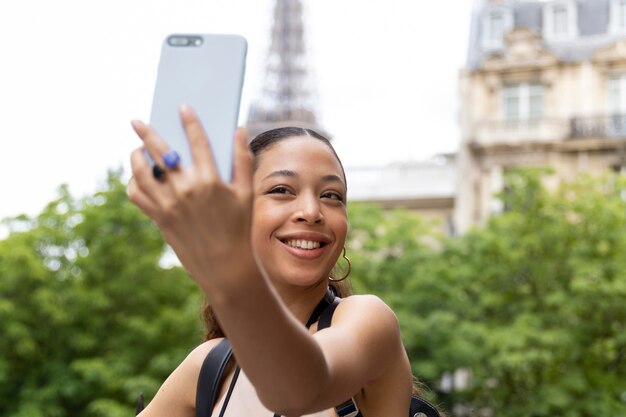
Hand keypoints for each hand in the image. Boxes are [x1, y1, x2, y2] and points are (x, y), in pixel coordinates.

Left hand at [127, 105, 254, 291]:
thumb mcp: (246, 193)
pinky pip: (137, 195)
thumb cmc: (239, 228)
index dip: (190, 121)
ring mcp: (168, 204)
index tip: (182, 107)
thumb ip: (243, 159)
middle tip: (137, 121)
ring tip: (137, 150)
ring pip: (142, 172)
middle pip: (161, 152)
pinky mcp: (159, 218)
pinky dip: (134, 183)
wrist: (225, 266)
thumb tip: (239, 129)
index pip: (197, 141)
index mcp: (210, 180)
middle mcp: (185, 190)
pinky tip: (139, 177)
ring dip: (136, 157)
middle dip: (147, 133)